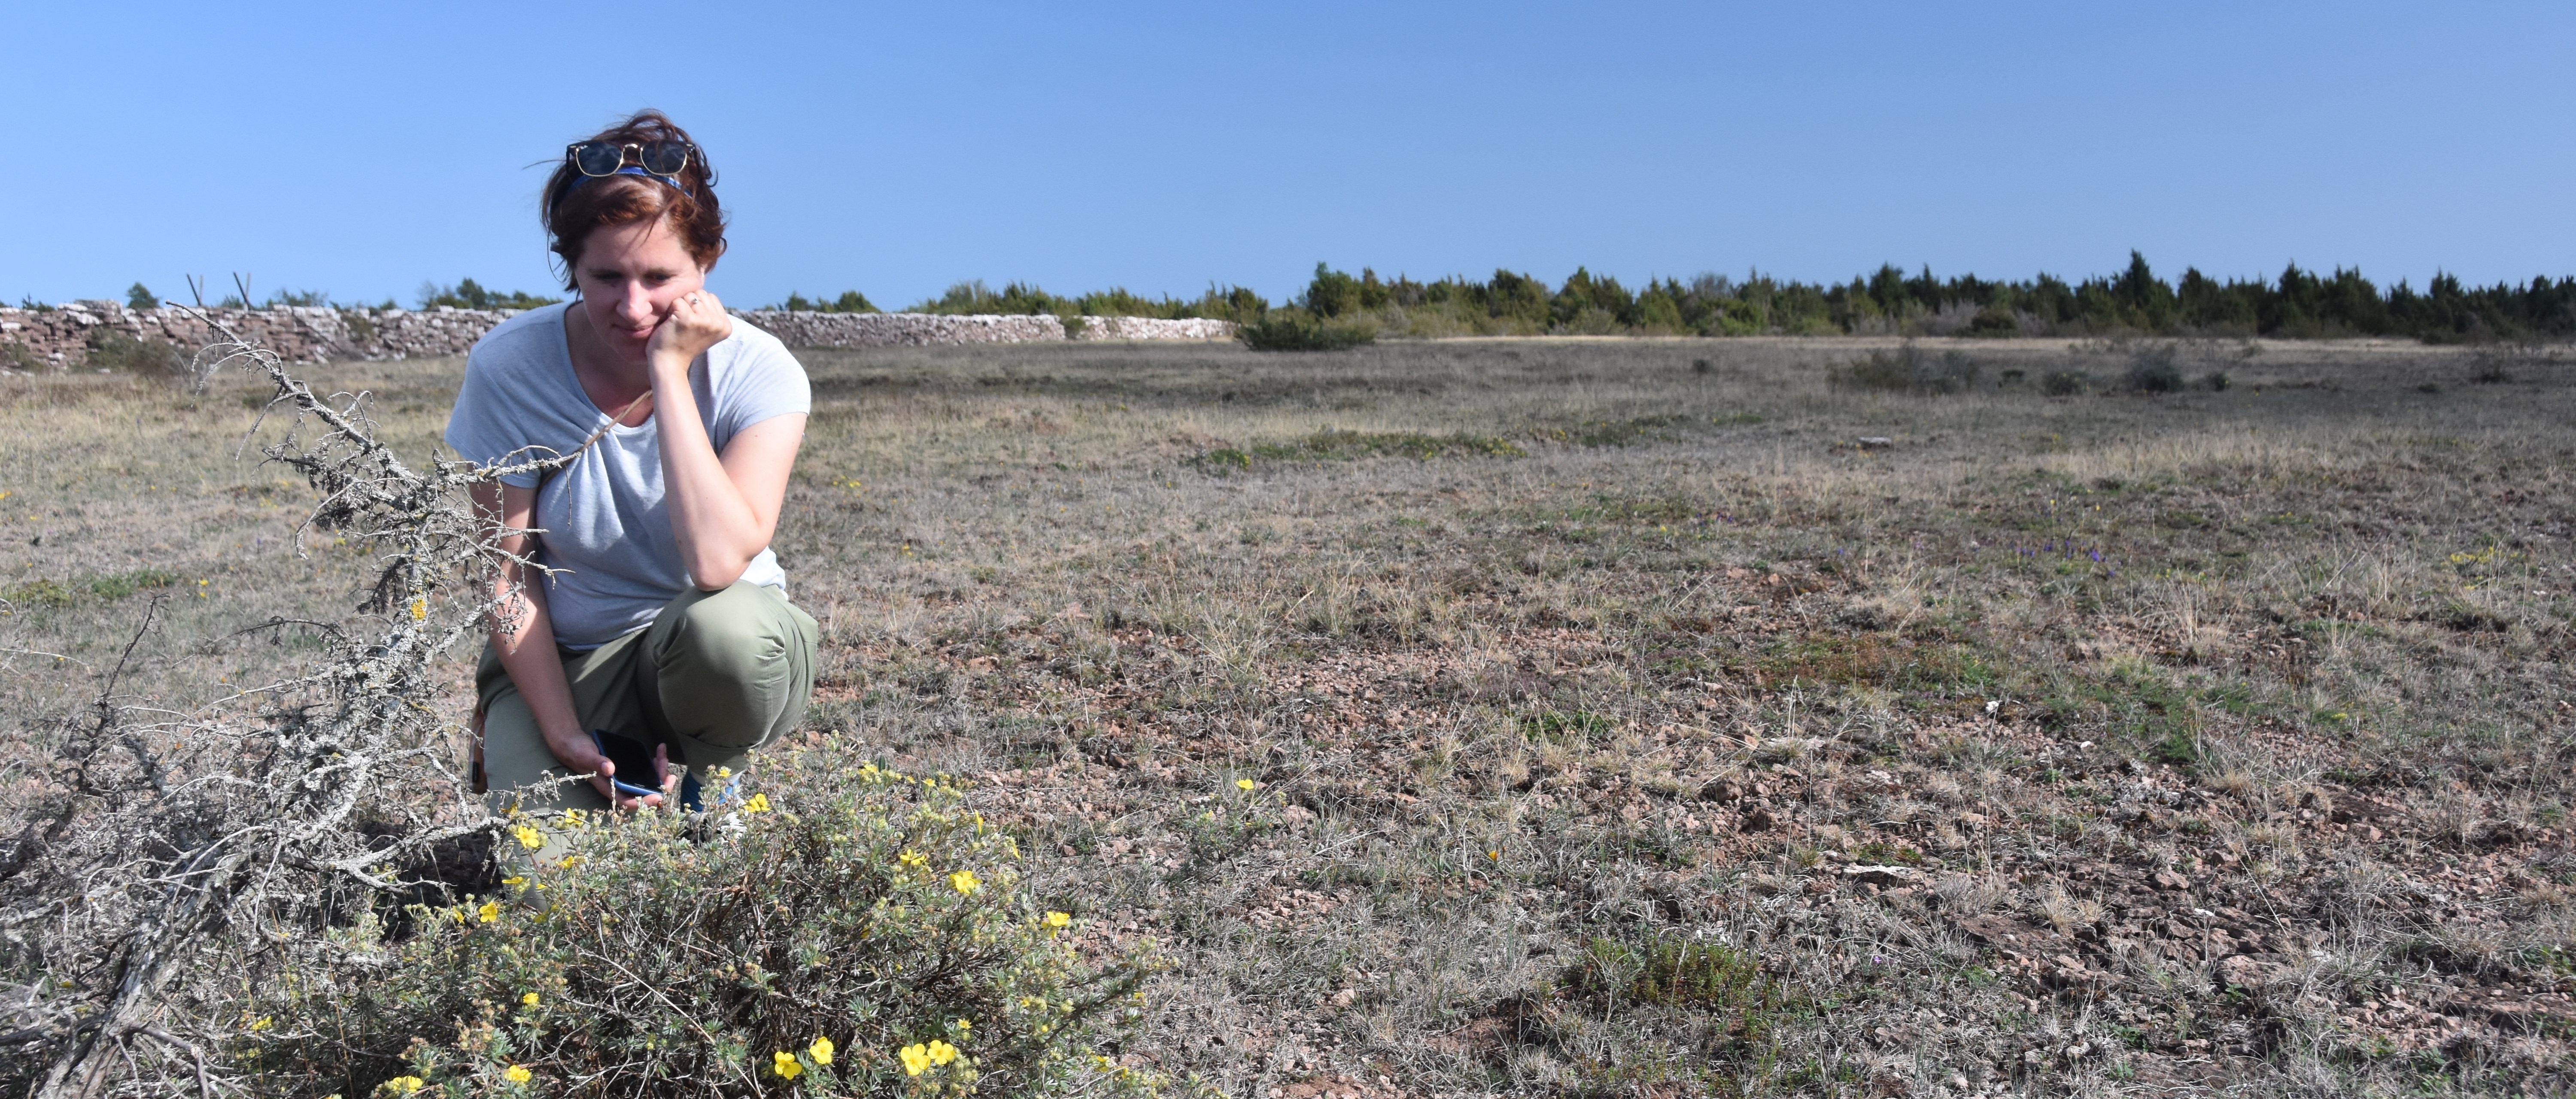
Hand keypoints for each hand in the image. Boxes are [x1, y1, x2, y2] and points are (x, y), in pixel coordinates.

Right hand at [540, 726, 670, 809]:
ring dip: (659, 772)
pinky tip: (658, 752)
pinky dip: (654, 764)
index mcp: (610, 790)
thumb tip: (610, 769)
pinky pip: (645, 772)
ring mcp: (624, 779)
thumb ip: (597, 763)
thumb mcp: (586, 757)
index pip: (630, 803)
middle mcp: (620, 787)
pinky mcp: (627, 771)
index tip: (659, 795)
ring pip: (647, 782)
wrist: (573, 745)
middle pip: (644, 793)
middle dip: (660, 786)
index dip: (646, 802)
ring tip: (663, 755)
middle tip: (671, 775)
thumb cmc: (578, 753)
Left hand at [645, 288, 732, 370]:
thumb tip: (703, 293)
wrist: (670, 363)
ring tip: (679, 323)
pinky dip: (670, 310)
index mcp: (726, 326)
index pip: (711, 297)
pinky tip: (672, 324)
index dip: (697, 306)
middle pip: (701, 293)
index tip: (693, 324)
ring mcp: (705, 321)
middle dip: (689, 304)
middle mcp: (718, 323)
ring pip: (689, 295)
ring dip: (680, 307)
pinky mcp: (689, 319)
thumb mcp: (706, 329)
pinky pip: (677, 301)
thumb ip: (710, 312)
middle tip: (685, 324)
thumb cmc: (683, 343)